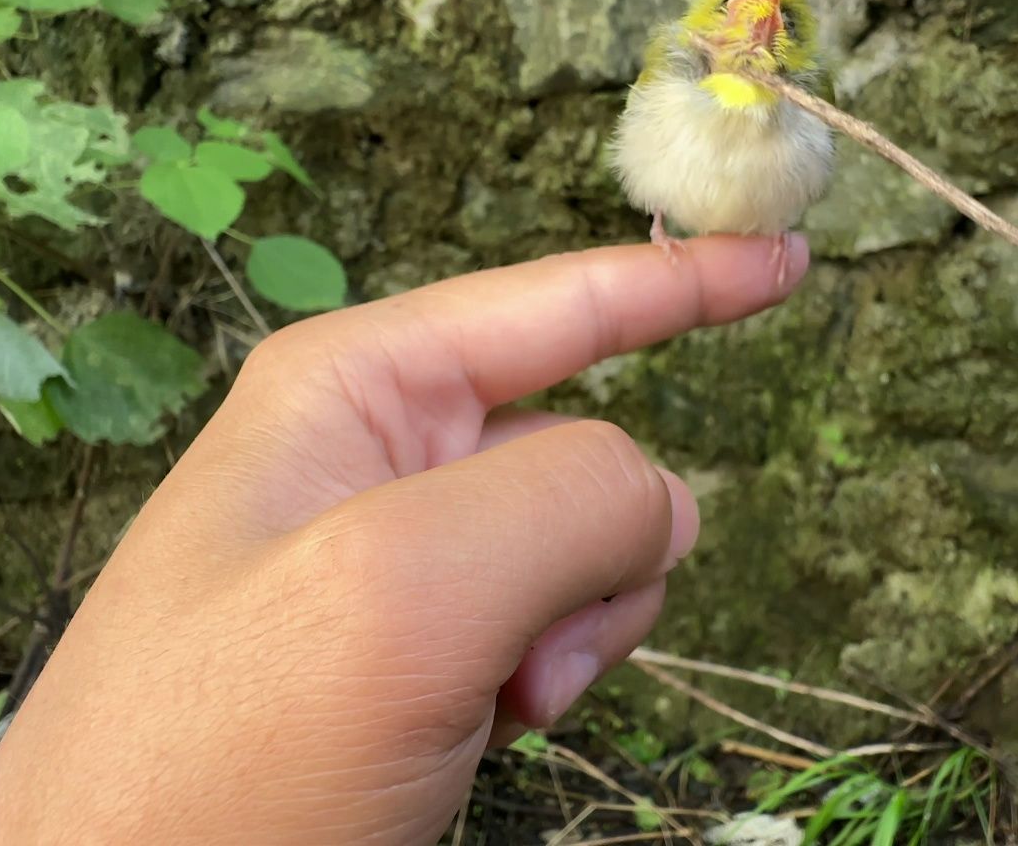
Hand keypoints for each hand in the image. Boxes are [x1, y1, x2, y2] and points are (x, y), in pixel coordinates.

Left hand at [0, 236, 808, 845]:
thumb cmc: (223, 757)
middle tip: (530, 649)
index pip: (559, 303)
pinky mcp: (403, 660)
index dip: (686, 282)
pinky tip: (476, 737)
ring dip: (575, 631)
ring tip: (491, 705)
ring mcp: (389, 566)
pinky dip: (544, 682)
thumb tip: (656, 500)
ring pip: (580, 555)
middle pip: (585, 449)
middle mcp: (373, 459)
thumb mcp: (407, 589)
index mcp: (355, 390)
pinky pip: (541, 633)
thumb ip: (567, 499)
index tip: (794, 260)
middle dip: (598, 549)